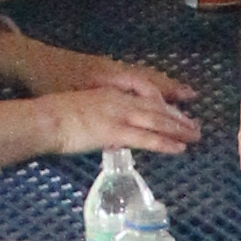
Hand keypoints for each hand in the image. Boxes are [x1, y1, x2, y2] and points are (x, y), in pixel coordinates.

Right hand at [39, 61, 197, 155]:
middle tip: (196, 126)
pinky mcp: (115, 131)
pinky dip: (164, 142)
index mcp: (110, 92)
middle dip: (178, 117)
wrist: (44, 117)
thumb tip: (108, 129)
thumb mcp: (82, 108)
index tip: (178, 112)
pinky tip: (179, 148)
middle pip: (156, 108)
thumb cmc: (54, 115)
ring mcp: (118, 115)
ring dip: (178, 129)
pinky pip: (145, 138)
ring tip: (195, 136)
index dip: (164, 105)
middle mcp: (119, 100)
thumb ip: (99, 116)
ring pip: (156, 121)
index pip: (144, 97)